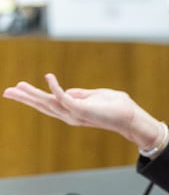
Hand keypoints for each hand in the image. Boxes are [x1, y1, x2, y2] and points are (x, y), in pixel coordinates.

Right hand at [3, 74, 163, 148]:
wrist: (131, 117)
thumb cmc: (118, 107)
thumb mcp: (96, 96)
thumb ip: (81, 94)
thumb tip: (68, 91)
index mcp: (73, 111)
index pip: (48, 103)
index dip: (33, 96)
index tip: (18, 88)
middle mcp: (70, 114)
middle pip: (43, 105)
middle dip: (25, 98)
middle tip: (7, 91)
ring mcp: (75, 113)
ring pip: (49, 103)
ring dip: (33, 94)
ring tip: (17, 87)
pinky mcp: (82, 109)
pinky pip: (64, 97)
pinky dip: (55, 87)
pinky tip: (47, 77)